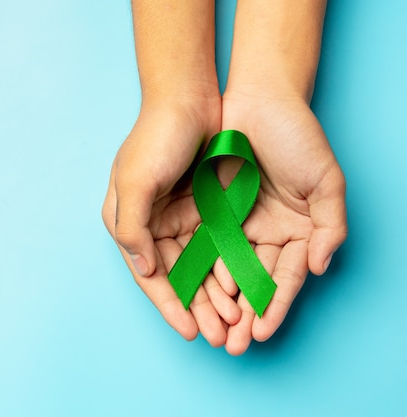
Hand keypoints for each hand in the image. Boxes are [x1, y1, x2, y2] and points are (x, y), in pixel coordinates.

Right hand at [102, 98, 241, 345]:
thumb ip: (132, 228)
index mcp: (129, 223)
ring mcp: (180, 217)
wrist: (188, 98)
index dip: (169, 305)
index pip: (149, 275)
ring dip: (215, 294)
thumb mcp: (135, 182)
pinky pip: (217, 245)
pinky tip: (242, 287)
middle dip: (197, 308)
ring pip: (200, 267)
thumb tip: (146, 269)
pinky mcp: (205, 208)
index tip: (191, 332)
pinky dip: (227, 267)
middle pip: (177, 277)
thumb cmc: (155, 138)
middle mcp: (152, 225)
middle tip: (220, 337)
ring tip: (234, 321)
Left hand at [217, 93, 347, 354]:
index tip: (260, 332)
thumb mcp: (325, 180)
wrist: (259, 100)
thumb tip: (318, 268)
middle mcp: (265, 232)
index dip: (273, 306)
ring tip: (212, 330)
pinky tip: (194, 292)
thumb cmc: (297, 136)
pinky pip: (203, 244)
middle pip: (252, 282)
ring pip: (225, 269)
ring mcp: (236, 223)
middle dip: (242, 315)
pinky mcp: (210, 210)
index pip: (284, 278)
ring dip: (218, 302)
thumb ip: (329, 226)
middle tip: (232, 346)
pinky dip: (200, 269)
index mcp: (295, 231)